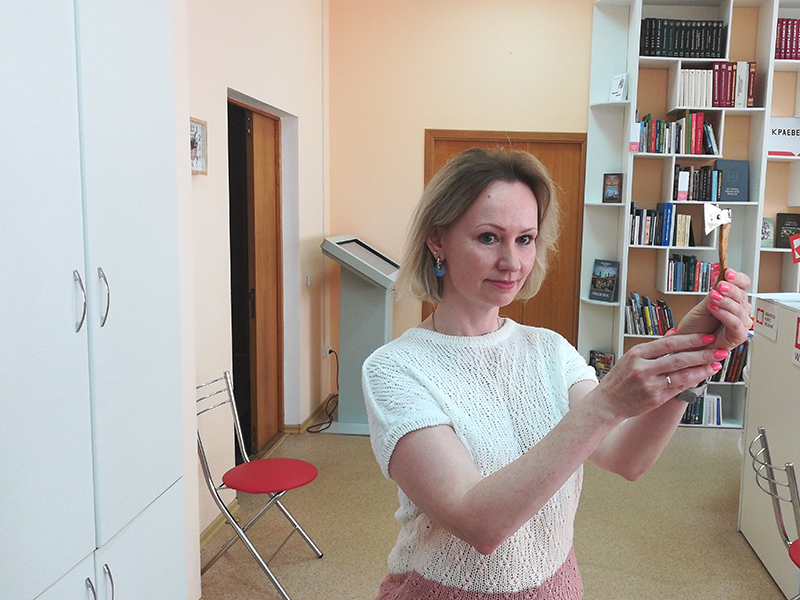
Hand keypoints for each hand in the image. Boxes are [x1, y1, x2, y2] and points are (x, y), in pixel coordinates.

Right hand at [594, 332, 724, 421]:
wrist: (607, 403)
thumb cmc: (618, 380)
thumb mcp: (630, 358)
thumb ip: (653, 347)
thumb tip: (673, 334)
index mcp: (637, 354)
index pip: (669, 343)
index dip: (690, 340)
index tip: (706, 337)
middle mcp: (643, 368)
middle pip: (679, 358)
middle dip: (702, 354)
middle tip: (718, 350)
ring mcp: (650, 384)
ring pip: (682, 374)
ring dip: (702, 369)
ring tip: (716, 365)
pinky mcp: (655, 398)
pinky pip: (678, 388)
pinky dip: (692, 381)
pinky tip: (701, 377)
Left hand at [676, 268, 751, 350]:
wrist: (685, 345)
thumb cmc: (694, 328)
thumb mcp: (702, 305)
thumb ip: (714, 291)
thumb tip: (721, 274)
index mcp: (732, 301)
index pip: (743, 285)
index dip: (737, 278)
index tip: (727, 272)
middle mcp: (739, 312)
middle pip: (743, 296)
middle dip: (731, 289)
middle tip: (720, 286)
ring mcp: (739, 324)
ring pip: (740, 310)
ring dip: (726, 301)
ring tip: (713, 297)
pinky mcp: (737, 337)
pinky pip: (736, 325)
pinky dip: (726, 315)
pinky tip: (715, 309)